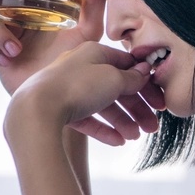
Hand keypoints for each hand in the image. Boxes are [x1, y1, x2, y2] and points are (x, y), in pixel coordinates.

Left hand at [6, 42, 165, 147]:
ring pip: (102, 105)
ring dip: (122, 121)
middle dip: (137, 108)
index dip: (146, 83)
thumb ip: (132, 77)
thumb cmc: (77, 87)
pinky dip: (103, 129)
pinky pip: (86, 118)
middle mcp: (80, 68)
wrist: (36, 110)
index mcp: (94, 53)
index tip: (159, 101)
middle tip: (153, 126)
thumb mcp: (114, 78)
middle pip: (116, 88)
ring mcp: (69, 89)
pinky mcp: (59, 109)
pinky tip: (117, 142)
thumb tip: (144, 71)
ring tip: (134, 137)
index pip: (127, 65)